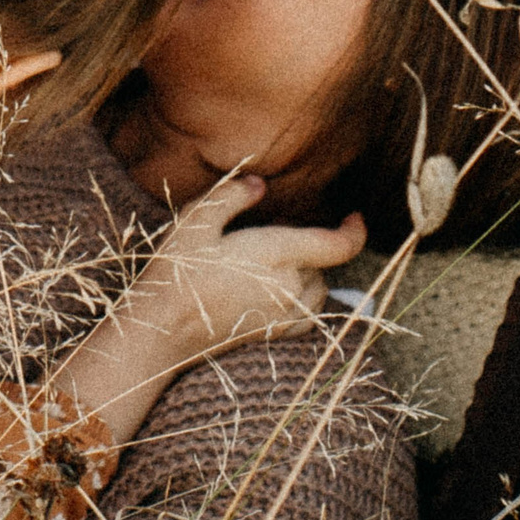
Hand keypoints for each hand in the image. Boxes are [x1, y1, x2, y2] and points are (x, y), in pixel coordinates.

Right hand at [127, 174, 365, 357]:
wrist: (164, 330)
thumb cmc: (178, 272)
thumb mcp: (194, 222)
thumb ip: (229, 197)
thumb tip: (258, 184)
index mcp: (276, 254)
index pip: (336, 246)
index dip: (354, 230)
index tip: (355, 216)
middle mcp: (290, 286)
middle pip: (321, 262)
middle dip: (305, 245)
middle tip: (268, 235)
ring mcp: (286, 315)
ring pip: (319, 288)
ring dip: (307, 272)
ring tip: (270, 263)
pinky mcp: (277, 334)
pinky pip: (309, 314)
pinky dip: (304, 299)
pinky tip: (277, 291)